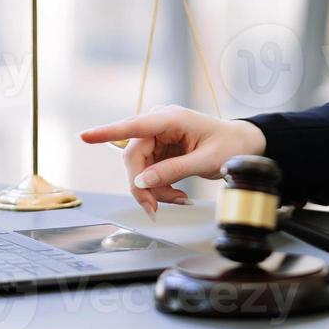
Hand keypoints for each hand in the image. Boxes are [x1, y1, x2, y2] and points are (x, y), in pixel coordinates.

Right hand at [79, 104, 266, 214]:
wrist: (243, 145)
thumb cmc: (230, 146)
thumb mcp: (204, 161)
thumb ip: (172, 171)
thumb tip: (142, 182)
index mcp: (171, 119)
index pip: (134, 126)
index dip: (107, 132)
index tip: (84, 136)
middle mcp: (160, 124)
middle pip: (133, 157)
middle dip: (141, 185)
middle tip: (154, 209)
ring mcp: (159, 137)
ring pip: (139, 169)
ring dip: (154, 189)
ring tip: (178, 200)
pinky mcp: (161, 149)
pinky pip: (149, 173)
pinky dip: (160, 188)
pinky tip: (177, 195)